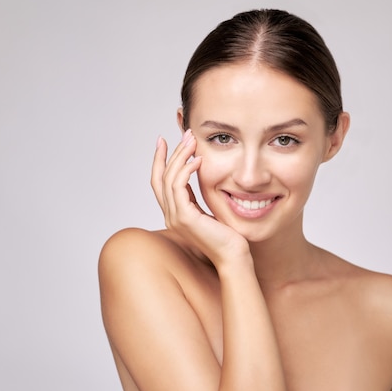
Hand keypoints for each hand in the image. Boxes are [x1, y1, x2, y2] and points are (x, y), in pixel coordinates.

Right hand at [151, 130, 249, 265]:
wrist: (232, 256)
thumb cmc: (225, 235)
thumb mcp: (206, 210)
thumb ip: (194, 195)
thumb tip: (193, 171)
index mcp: (173, 213)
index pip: (159, 182)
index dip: (159, 160)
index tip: (164, 141)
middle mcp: (170, 215)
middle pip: (160, 177)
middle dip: (170, 153)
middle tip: (185, 134)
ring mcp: (175, 218)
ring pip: (168, 178)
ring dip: (180, 156)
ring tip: (192, 141)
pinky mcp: (185, 218)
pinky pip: (179, 186)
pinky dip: (187, 169)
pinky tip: (198, 160)